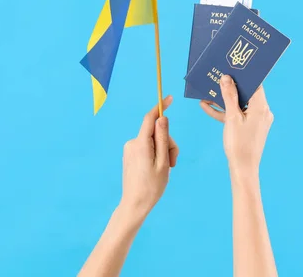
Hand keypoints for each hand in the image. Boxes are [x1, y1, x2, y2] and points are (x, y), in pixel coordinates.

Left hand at [120, 96, 178, 218]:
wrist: (135, 204)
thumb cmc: (152, 186)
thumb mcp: (163, 161)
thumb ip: (163, 138)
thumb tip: (162, 118)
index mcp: (141, 144)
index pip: (150, 118)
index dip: (160, 107)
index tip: (169, 98)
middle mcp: (133, 143)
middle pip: (156, 132)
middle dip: (168, 143)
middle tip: (173, 162)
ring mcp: (130, 149)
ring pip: (153, 141)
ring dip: (163, 151)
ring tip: (166, 169)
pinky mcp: (130, 154)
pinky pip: (147, 147)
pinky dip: (156, 154)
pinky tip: (157, 169)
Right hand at [200, 76, 272, 175]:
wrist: (243, 169)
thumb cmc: (239, 144)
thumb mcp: (232, 118)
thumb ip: (229, 96)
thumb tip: (226, 78)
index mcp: (261, 107)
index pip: (255, 84)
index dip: (243, 75)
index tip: (231, 67)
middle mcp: (262, 111)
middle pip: (246, 93)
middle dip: (230, 87)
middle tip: (217, 77)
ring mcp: (256, 120)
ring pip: (239, 104)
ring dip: (223, 100)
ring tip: (207, 93)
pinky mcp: (250, 127)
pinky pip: (237, 115)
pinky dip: (225, 112)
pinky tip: (207, 107)